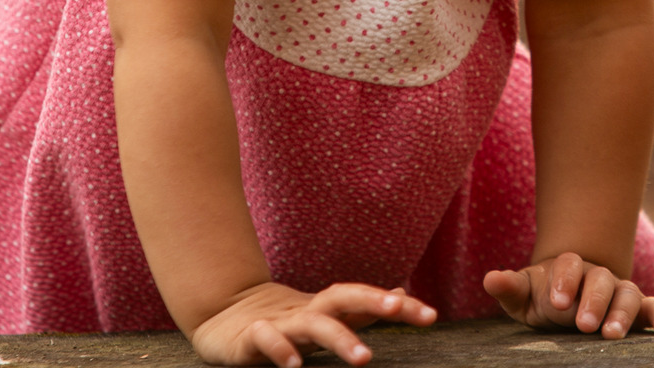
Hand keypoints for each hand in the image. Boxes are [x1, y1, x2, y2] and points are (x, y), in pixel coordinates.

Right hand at [188, 281, 435, 366]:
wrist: (223, 315)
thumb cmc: (284, 320)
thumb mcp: (325, 314)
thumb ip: (360, 309)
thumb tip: (401, 293)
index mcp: (327, 307)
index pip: (366, 299)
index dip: (398, 305)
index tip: (431, 315)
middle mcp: (308, 311)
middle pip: (343, 298)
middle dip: (372, 300)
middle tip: (401, 307)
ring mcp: (281, 323)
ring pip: (313, 324)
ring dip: (339, 337)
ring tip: (364, 358)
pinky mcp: (251, 338)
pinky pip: (267, 341)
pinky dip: (280, 350)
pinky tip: (294, 367)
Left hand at [482, 252, 653, 339]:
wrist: (570, 299)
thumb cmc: (545, 298)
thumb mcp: (524, 296)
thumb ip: (511, 287)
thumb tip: (490, 279)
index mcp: (569, 267)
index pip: (569, 265)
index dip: (564, 281)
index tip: (557, 302)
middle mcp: (598, 276)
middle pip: (601, 280)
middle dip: (594, 301)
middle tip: (584, 324)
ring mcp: (620, 291)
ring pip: (628, 294)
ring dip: (622, 313)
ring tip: (611, 335)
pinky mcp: (638, 310)